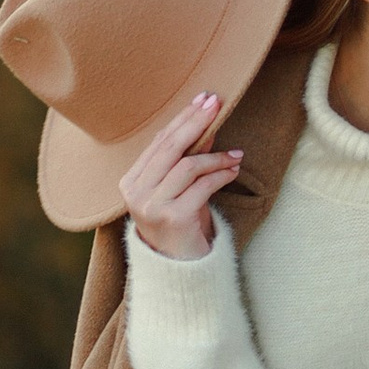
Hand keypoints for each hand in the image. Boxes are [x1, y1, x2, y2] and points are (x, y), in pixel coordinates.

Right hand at [119, 90, 241, 262]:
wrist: (178, 268)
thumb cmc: (180, 223)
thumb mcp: (180, 188)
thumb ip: (188, 158)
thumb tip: (206, 124)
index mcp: (131, 181)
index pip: (159, 142)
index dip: (182, 118)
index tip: (203, 100)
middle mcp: (136, 192)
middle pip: (170, 147)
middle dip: (195, 122)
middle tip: (216, 104)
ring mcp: (152, 206)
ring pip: (187, 166)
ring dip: (216, 156)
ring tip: (236, 155)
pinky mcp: (173, 218)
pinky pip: (202, 186)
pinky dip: (221, 175)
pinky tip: (234, 171)